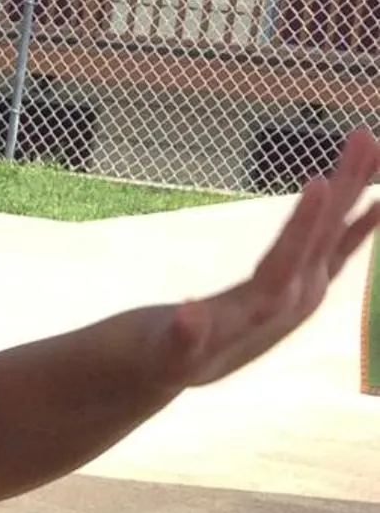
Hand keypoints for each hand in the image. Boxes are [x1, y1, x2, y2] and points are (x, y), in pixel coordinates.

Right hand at [164, 127, 379, 387]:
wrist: (167, 375)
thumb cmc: (156, 358)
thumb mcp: (165, 351)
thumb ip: (181, 336)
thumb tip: (188, 313)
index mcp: (260, 309)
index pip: (287, 260)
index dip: (304, 224)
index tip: (322, 182)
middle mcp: (292, 300)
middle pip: (324, 239)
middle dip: (346, 189)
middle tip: (363, 137)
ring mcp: (300, 294)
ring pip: (335, 237)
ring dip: (354, 192)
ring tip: (369, 145)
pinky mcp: (297, 289)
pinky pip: (334, 250)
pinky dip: (355, 225)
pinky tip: (373, 203)